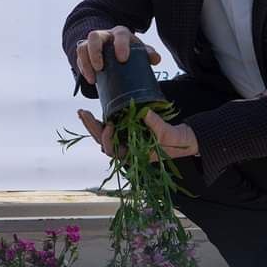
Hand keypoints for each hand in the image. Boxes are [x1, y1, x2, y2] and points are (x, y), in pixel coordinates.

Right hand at [76, 26, 160, 85]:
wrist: (114, 48)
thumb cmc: (129, 50)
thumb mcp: (139, 50)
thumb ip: (148, 54)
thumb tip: (155, 59)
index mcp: (120, 34)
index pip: (120, 35)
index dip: (120, 45)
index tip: (123, 59)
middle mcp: (104, 35)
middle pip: (94, 37)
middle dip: (95, 52)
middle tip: (100, 68)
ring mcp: (92, 43)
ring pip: (83, 47)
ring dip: (86, 62)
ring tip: (93, 78)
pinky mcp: (84, 52)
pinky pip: (79, 57)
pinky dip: (83, 69)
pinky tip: (90, 80)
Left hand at [77, 108, 198, 160]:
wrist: (184, 139)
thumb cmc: (177, 142)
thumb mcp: (168, 134)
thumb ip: (157, 125)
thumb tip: (143, 113)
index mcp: (133, 155)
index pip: (112, 150)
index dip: (107, 138)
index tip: (110, 124)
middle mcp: (126, 148)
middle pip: (103, 141)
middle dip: (91, 128)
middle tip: (82, 113)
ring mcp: (126, 139)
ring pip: (104, 134)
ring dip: (92, 124)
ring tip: (82, 112)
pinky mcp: (128, 129)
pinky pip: (111, 126)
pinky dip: (101, 119)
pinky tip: (93, 111)